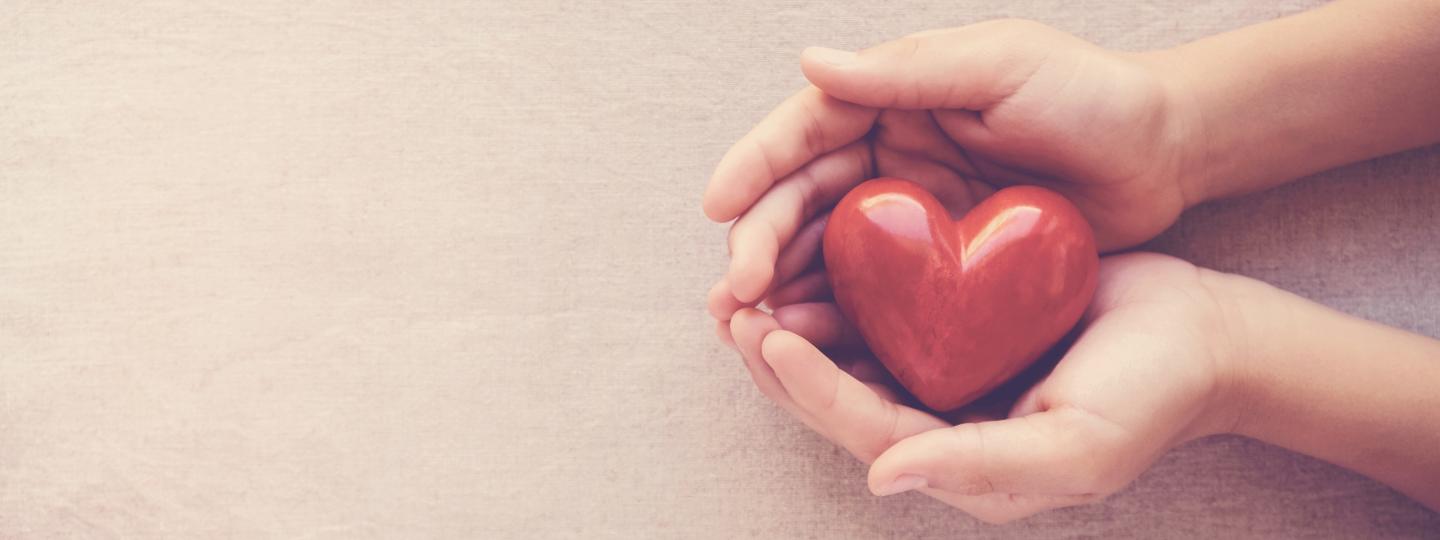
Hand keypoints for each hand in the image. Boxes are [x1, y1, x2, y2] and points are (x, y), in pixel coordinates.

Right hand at [704, 20, 1203, 318]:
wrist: (1168, 153)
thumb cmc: (1091, 94)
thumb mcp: (1001, 66)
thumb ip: (908, 72)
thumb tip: (811, 62)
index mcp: (891, 100)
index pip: (804, 132)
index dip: (754, 168)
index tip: (717, 206)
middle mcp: (886, 156)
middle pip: (800, 200)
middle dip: (757, 244)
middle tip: (733, 295)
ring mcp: (909, 215)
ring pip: (823, 252)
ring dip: (781, 288)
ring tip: (749, 330)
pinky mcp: (936, 267)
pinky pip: (871, 293)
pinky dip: (834, 317)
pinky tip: (809, 346)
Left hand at [724, 253, 1240, 522]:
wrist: (1201, 334)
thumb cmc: (1149, 396)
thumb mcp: (1076, 447)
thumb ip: (981, 467)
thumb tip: (885, 476)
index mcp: (956, 460)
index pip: (864, 426)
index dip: (810, 387)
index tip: (768, 339)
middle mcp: (939, 420)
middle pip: (837, 394)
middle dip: (779, 357)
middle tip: (731, 307)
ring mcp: (946, 370)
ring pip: (849, 350)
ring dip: (795, 320)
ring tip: (746, 282)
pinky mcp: (956, 321)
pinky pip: (884, 307)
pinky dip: (840, 286)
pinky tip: (810, 252)